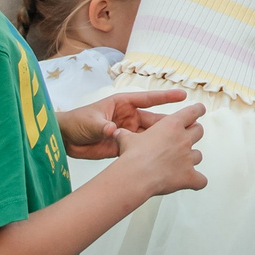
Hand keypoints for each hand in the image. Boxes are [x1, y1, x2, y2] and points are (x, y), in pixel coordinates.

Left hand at [61, 88, 193, 158]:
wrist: (65, 140)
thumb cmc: (76, 122)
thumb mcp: (90, 121)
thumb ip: (102, 126)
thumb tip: (111, 131)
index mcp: (122, 104)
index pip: (148, 99)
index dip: (165, 98)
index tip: (183, 96)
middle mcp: (128, 117)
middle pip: (153, 120)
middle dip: (169, 124)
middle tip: (189, 126)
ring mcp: (127, 132)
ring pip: (149, 136)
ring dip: (162, 140)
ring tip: (180, 144)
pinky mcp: (123, 146)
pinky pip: (140, 148)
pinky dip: (150, 152)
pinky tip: (163, 158)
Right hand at [116, 102, 205, 196]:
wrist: (136, 176)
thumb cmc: (132, 156)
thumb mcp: (126, 138)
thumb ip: (125, 134)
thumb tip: (117, 132)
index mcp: (171, 125)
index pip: (192, 112)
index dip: (197, 110)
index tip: (200, 109)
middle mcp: (183, 139)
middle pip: (199, 131)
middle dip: (194, 133)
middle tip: (186, 137)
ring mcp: (188, 158)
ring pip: (198, 155)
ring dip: (191, 158)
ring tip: (181, 162)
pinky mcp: (189, 176)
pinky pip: (201, 180)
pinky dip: (197, 181)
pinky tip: (192, 182)